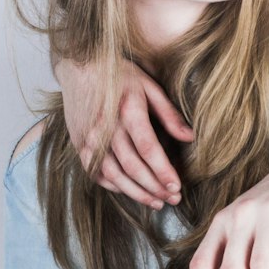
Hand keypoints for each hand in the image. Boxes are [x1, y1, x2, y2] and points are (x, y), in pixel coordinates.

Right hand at [56, 56, 192, 207]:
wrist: (78, 66)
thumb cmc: (119, 75)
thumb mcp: (149, 87)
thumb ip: (169, 114)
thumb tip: (189, 137)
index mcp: (128, 111)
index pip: (148, 149)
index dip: (163, 171)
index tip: (177, 187)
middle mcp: (106, 128)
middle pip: (133, 167)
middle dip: (155, 187)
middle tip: (173, 199)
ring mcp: (90, 139)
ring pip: (115, 176)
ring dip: (137, 193)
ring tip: (156, 202)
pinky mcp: (80, 145)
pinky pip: (98, 174)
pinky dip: (115, 187)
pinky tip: (131, 192)